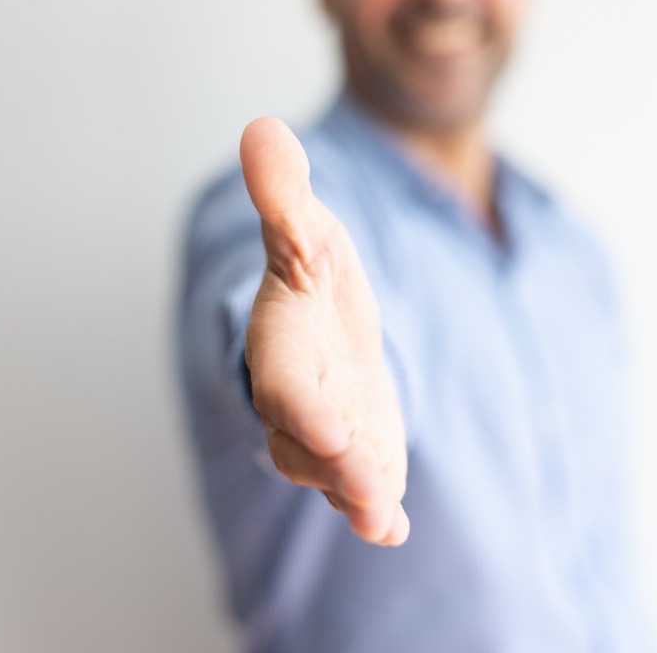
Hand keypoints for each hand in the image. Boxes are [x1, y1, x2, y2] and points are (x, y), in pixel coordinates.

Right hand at [241, 117, 409, 546]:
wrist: (326, 323)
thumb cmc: (313, 275)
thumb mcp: (307, 231)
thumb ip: (287, 196)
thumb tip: (262, 128)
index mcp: (280, 345)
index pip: (280, 380)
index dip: (298, 402)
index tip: (324, 424)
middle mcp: (296, 398)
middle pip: (305, 439)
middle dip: (332, 462)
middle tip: (366, 487)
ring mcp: (328, 430)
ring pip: (333, 471)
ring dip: (356, 493)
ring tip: (382, 517)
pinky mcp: (359, 449)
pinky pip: (363, 485)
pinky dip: (376, 510)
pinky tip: (394, 528)